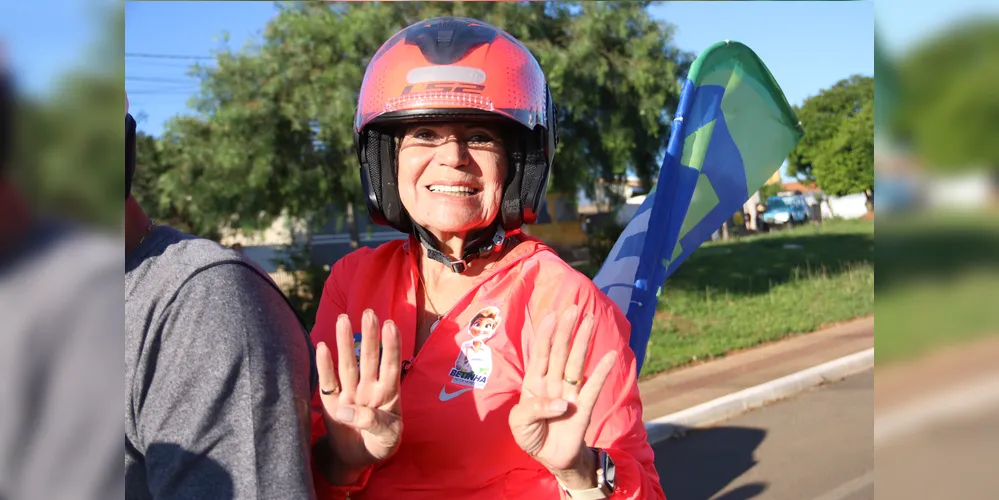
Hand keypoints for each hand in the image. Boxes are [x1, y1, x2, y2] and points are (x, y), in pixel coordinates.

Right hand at [315, 309, 402, 481]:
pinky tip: (321, 346)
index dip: (391, 346)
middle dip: (369, 336)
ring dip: (345, 342)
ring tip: (344, 318)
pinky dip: (323, 366)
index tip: (390, 325)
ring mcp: (350, 393)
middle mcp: (368, 388)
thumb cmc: (379, 445)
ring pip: (348, 364)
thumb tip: (347, 410)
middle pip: (368, 359)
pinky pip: (327, 382)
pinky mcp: (332, 402)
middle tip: (369, 312)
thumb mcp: (386, 438)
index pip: (390, 366)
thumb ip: (373, 423)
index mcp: (387, 394)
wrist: (356, 458)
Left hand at [509, 306, 615, 486]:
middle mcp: (553, 382)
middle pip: (560, 352)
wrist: (550, 458)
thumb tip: (562, 404)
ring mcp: (570, 393)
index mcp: (534, 382)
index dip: (545, 334)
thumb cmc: (531, 435)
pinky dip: (602, 372)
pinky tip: (610, 355)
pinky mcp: (584, 407)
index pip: (540, 354)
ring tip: (589, 320)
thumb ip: (535, 410)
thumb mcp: (519, 424)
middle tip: (573, 308)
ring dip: (583, 342)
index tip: (551, 314)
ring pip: (576, 363)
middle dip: (565, 330)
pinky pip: (594, 387)